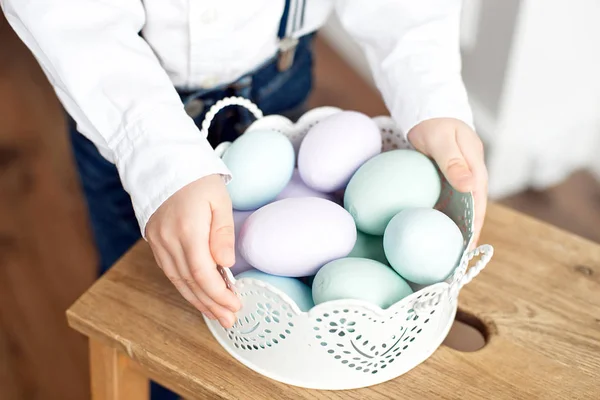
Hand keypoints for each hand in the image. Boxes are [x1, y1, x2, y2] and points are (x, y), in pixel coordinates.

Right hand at [145, 174, 240, 327]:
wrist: (164, 162)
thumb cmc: (198, 180)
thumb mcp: (219, 200)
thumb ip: (223, 233)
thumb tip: (226, 264)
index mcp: (187, 229)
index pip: (202, 273)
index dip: (218, 294)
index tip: (234, 305)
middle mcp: (168, 240)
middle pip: (189, 282)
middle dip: (210, 304)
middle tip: (228, 320)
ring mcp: (158, 241)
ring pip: (177, 280)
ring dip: (197, 300)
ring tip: (216, 314)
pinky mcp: (154, 240)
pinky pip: (170, 270)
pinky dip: (185, 286)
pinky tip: (198, 294)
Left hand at [407, 118, 487, 247]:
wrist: (429, 112)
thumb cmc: (435, 124)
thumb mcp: (442, 140)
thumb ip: (453, 162)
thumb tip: (469, 186)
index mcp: (475, 169)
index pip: (478, 205)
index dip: (475, 227)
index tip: (468, 247)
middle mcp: (471, 177)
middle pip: (473, 211)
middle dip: (468, 234)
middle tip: (458, 260)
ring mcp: (460, 180)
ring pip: (461, 210)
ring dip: (456, 229)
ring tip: (447, 252)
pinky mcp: (448, 181)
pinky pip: (449, 203)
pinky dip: (444, 218)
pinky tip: (434, 232)